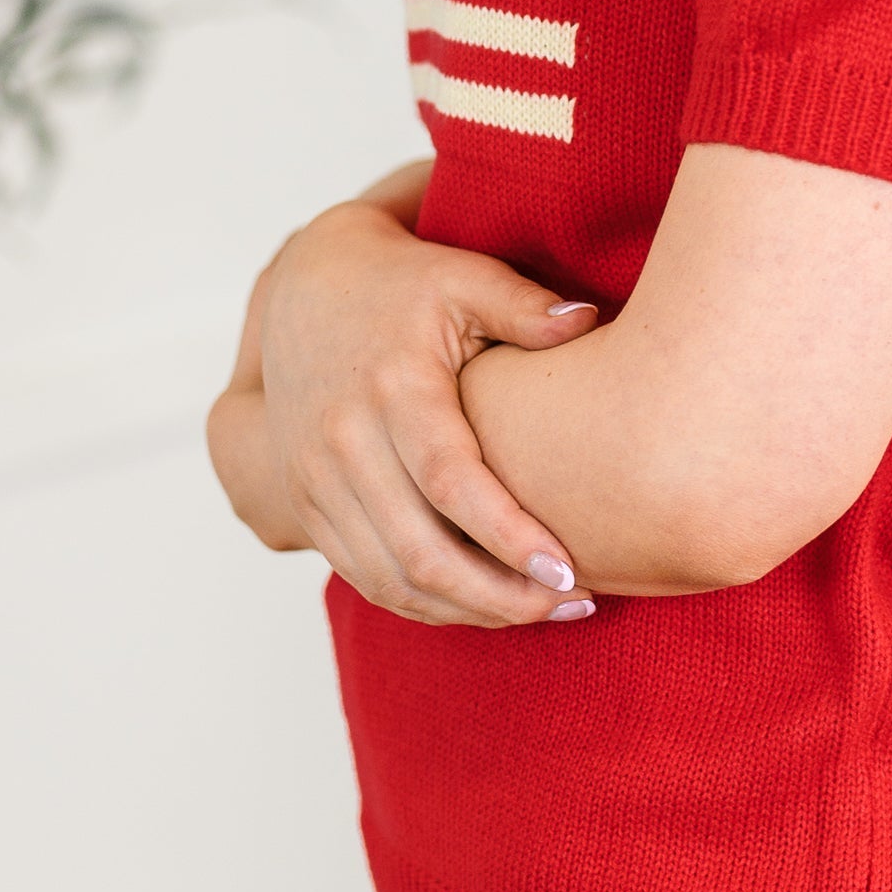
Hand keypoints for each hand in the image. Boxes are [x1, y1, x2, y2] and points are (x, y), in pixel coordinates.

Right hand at [210, 192, 598, 626]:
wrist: (303, 293)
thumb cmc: (401, 285)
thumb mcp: (462, 278)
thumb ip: (524, 304)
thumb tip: (589, 321)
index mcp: (392, 389)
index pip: (449, 483)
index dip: (508, 537)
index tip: (568, 572)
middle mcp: (343, 442)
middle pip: (419, 551)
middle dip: (500, 596)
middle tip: (575, 606)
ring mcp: (318, 481)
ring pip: (391, 578)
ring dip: (469, 611)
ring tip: (543, 614)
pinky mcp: (309, 506)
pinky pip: (366, 577)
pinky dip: (427, 605)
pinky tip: (487, 606)